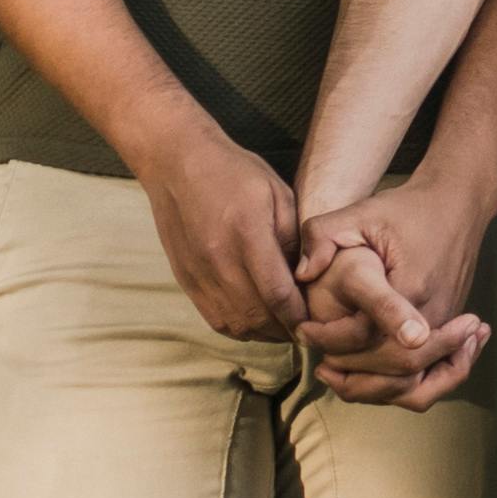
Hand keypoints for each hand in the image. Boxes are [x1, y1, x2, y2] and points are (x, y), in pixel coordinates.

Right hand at [137, 125, 306, 341]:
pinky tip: (258, 321)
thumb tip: (308, 278)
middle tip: (308, 328)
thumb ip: (295, 237)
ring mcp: (198, 272)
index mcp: (247, 235)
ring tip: (285, 326)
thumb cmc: (234, 173)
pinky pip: (215, 319)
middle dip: (287, 329)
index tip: (319, 321)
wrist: (177, 164)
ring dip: (265, 333)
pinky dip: (241, 327)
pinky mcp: (186, 279)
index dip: (300, 316)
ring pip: (236, 324)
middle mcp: (218, 259)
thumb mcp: (278, 194)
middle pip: (258, 316)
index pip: (278, 293)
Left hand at [292, 180, 493, 409]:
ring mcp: (446, 325)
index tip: (305, 332)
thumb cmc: (408, 210)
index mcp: (409, 289)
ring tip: (340, 377)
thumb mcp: (359, 212)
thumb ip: (323, 236)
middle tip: (321, 367)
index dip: (331, 342)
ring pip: (417, 384)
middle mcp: (433, 315)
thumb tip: (302, 272)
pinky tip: (370, 375)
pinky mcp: (450, 328)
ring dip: (378, 390)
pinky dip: (401, 385)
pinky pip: (430, 374)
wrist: (458, 205)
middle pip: (396, 371)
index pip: (369, 337)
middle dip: (354, 377)